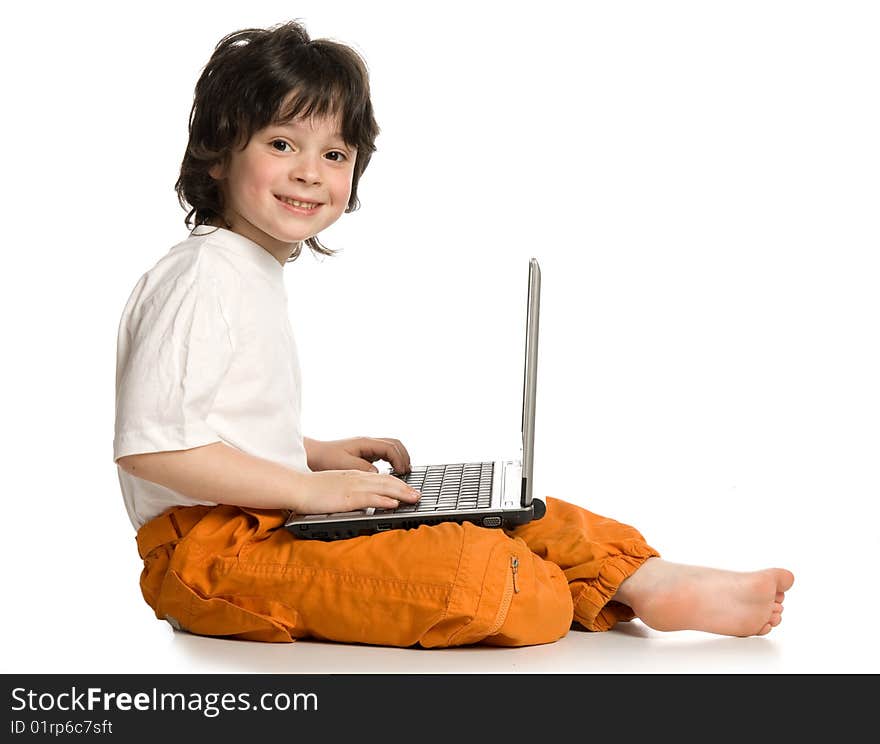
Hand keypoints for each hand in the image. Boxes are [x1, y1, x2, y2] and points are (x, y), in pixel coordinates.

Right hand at [294, 469, 420, 514]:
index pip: (381, 479)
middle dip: (405, 488)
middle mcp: (356, 479)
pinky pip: (369, 498)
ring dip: (401, 493)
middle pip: (387, 481)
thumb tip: (358, 500)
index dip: (397, 484)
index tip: (408, 490)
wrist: (296, 487)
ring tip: (414, 498)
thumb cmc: (311, 490)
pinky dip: (383, 500)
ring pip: (383, 488)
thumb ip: (348, 492)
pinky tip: (393, 503)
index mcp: (353, 476)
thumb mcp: (334, 487)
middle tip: (418, 495)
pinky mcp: (347, 497)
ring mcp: (352, 487)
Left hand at [304, 436, 411, 474]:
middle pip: (395, 444)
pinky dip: (393, 460)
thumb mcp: (346, 465)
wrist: (314, 454)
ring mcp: (367, 446)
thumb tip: (379, 475)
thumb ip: (364, 469)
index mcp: (365, 443)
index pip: (390, 447)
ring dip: (400, 458)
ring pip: (392, 447)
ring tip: (404, 472)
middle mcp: (368, 442)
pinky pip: (385, 453)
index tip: (403, 472)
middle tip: (408, 472)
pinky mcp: (365, 453)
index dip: (400, 460)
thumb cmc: (326, 458)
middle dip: (404, 457)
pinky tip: (392, 471)